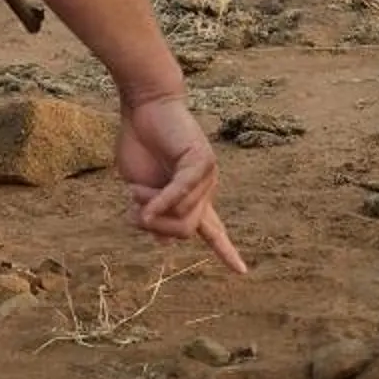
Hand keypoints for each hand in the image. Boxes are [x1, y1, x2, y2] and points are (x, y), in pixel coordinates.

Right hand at [116, 93, 247, 273]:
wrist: (145, 106)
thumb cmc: (140, 143)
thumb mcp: (141, 189)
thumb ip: (154, 214)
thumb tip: (164, 243)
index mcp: (192, 198)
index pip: (213, 231)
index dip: (226, 251)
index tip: (242, 272)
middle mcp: (204, 190)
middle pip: (183, 233)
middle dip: (154, 227)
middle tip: (136, 207)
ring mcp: (206, 176)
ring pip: (181, 217)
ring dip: (149, 206)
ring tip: (136, 186)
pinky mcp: (200, 161)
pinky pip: (181, 192)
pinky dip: (161, 199)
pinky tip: (140, 197)